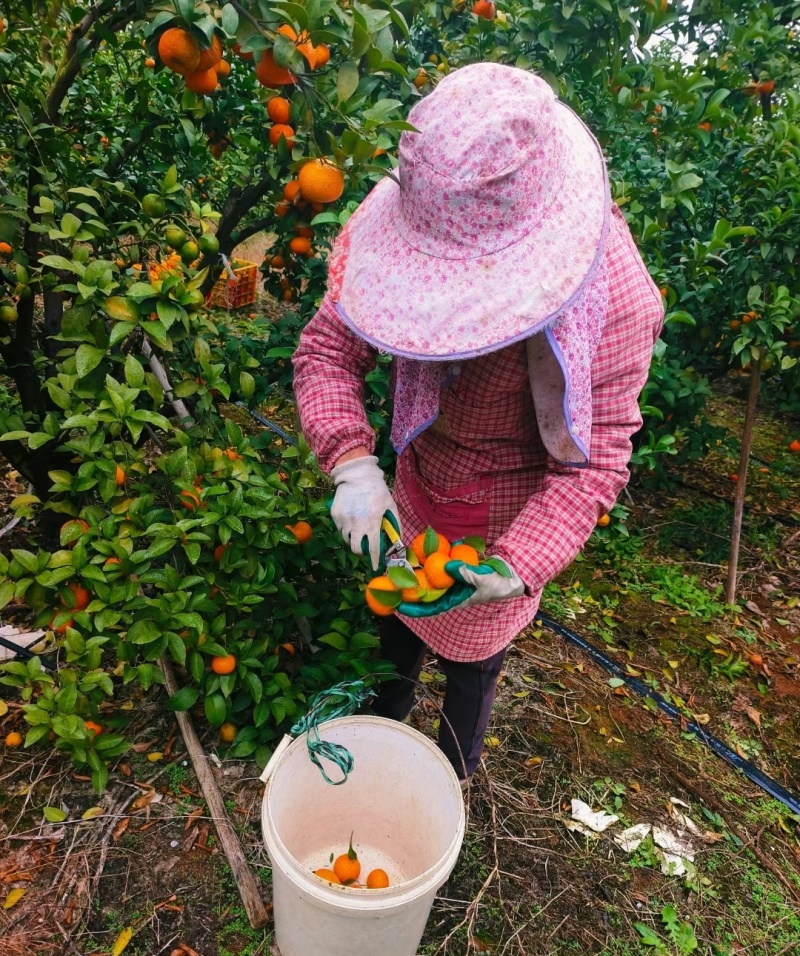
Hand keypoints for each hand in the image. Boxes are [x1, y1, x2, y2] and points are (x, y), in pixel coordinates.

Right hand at [330, 455, 399, 569]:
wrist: (358, 474)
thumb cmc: (377, 491)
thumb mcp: (390, 506)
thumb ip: (395, 524)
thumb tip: (399, 540)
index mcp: (372, 523)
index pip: (373, 548)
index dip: (375, 559)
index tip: (376, 566)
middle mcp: (356, 524)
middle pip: (356, 549)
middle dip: (361, 551)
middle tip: (365, 546)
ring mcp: (344, 519)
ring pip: (346, 539)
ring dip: (353, 539)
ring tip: (358, 529)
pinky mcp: (335, 514)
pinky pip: (340, 528)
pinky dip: (345, 528)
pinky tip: (351, 518)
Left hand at [398, 558, 524, 617]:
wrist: (511, 574)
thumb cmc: (498, 583)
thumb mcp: (483, 580)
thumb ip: (465, 573)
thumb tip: (445, 564)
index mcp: (455, 601)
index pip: (430, 607)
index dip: (414, 608)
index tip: (398, 606)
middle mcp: (451, 592)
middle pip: (426, 593)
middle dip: (411, 589)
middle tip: (394, 582)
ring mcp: (453, 581)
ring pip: (431, 579)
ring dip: (419, 573)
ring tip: (403, 565)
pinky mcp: (457, 570)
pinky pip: (441, 566)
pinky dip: (434, 560)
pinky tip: (425, 551)